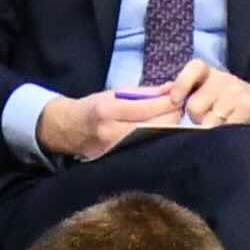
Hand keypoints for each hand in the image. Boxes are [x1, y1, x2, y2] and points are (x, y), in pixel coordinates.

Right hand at [39, 86, 185, 160]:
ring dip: (168, 129)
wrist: (68, 130)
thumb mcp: (114, 93)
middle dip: (173, 115)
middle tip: (181, 107)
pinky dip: (158, 140)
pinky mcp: (119, 161)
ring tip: (173, 119)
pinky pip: (147, 150)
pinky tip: (164, 134)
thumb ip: (145, 92)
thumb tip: (172, 88)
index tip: (180, 96)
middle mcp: (112, 132)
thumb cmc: (94, 107)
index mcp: (109, 110)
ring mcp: (115, 150)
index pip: (149, 107)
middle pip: (156, 126)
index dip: (169, 102)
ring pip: (154, 140)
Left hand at [167, 64, 249, 136]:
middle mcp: (222, 79)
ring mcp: (235, 92)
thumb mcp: (211, 91)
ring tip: (220, 128)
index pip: (193, 68)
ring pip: (209, 120)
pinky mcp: (248, 106)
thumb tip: (162, 95)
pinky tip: (231, 133)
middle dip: (197, 120)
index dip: (180, 84)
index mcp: (210, 73)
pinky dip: (225, 135)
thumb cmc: (232, 101)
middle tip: (207, 122)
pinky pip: (226, 128)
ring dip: (211, 131)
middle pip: (194, 105)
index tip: (175, 101)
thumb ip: (187, 91)